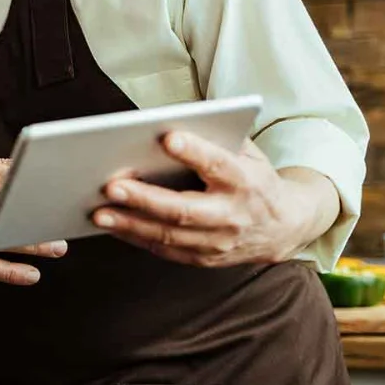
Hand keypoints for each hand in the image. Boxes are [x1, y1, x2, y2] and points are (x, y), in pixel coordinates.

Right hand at [0, 158, 66, 285]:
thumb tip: (26, 171)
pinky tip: (30, 275)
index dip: (33, 184)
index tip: (55, 189)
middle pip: (5, 208)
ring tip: (56, 247)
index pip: (5, 177)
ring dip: (32, 245)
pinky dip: (9, 273)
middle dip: (36, 215)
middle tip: (61, 220)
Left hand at [92, 133, 334, 266]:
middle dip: (146, 199)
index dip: (195, 152)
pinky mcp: (205, 258)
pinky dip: (136, 238)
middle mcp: (232, 215)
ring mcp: (219, 242)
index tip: (168, 137)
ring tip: (98, 213)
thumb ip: (216, 140)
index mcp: (245, 180)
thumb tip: (168, 125)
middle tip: (111, 187)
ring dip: (130, 225)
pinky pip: (165, 251)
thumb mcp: (248, 153)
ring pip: (169, 235)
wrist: (285, 225)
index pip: (218, 164)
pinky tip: (112, 226)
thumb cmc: (254, 178)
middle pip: (185, 210)